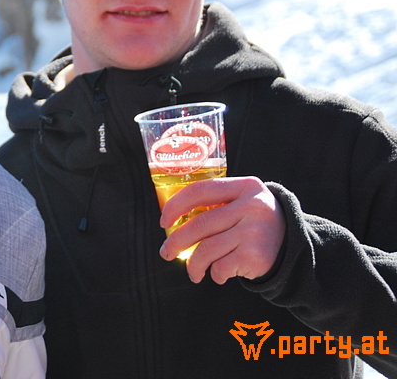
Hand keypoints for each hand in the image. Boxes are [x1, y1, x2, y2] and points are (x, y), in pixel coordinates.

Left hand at [158, 176, 285, 284]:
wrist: (295, 249)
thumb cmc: (255, 225)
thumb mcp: (243, 203)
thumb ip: (216, 204)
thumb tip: (173, 220)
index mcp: (245, 187)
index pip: (200, 190)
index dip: (176, 206)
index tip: (165, 221)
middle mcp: (252, 206)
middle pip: (200, 224)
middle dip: (176, 241)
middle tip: (166, 252)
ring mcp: (255, 231)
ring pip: (206, 249)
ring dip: (193, 264)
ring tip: (193, 272)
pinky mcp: (255, 256)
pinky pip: (220, 267)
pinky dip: (214, 274)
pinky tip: (218, 274)